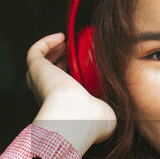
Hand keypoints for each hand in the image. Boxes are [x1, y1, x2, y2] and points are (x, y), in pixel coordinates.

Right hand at [26, 32, 116, 149]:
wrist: (76, 116)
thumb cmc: (91, 120)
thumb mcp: (109, 111)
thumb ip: (114, 103)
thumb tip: (124, 94)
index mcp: (64, 106)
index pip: (64, 88)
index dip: (72, 73)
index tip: (86, 63)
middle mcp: (48, 95)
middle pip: (51, 73)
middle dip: (62, 60)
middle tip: (77, 51)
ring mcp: (40, 82)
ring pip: (41, 63)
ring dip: (54, 51)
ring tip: (69, 43)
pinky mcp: (36, 69)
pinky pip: (35, 52)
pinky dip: (47, 42)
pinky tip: (62, 37)